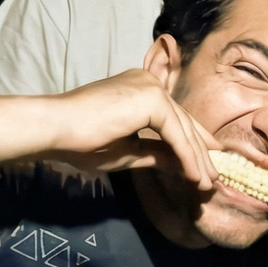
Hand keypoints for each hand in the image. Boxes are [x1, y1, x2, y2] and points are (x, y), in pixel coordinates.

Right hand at [44, 68, 221, 188]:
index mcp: (140, 89)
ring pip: (182, 128)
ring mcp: (151, 87)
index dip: (193, 140)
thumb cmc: (80, 141)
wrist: (55, 128)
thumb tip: (183, 166)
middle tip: (213, 179)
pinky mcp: (151, 98)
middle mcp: (148, 82)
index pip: (173, 116)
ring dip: (196, 159)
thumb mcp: (126, 152)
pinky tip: (193, 176)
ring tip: (206, 184)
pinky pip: (176, 133)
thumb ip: (156, 154)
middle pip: (182, 122)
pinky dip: (186, 156)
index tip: (207, 161)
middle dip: (200, 153)